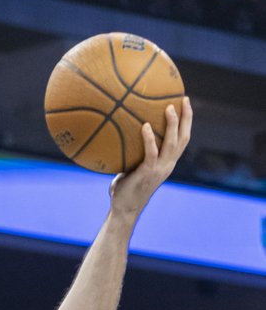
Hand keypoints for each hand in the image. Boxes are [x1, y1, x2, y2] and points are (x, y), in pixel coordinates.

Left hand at [110, 97, 191, 222]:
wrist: (124, 210)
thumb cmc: (126, 189)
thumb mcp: (134, 167)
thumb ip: (135, 152)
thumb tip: (123, 132)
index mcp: (168, 163)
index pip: (183, 139)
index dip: (187, 122)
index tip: (185, 103)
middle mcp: (168, 165)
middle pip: (183, 138)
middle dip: (186, 118)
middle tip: (184, 99)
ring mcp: (159, 170)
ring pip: (171, 143)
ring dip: (172, 125)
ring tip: (169, 107)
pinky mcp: (147, 173)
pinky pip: (151, 153)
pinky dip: (149, 139)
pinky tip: (145, 126)